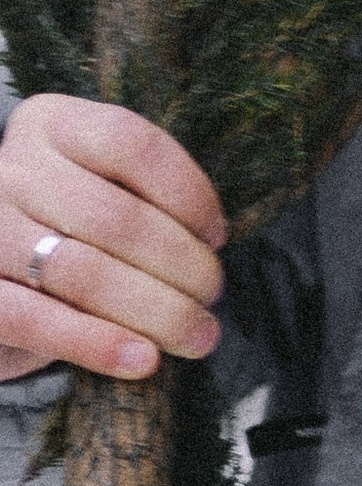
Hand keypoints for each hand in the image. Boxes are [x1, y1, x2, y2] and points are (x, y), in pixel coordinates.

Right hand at [0, 96, 226, 386]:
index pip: (132, 144)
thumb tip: (210, 244)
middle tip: (213, 296)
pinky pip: (37, 321)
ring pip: (83, 273)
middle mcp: (11, 168)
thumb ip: (139, 196)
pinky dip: (98, 345)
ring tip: (197, 336)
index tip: (217, 236)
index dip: (187, 192)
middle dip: (181, 264)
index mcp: (51, 125)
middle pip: (116, 217)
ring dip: (154, 311)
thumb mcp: (93, 183)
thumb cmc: (61, 220)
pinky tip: (144, 360)